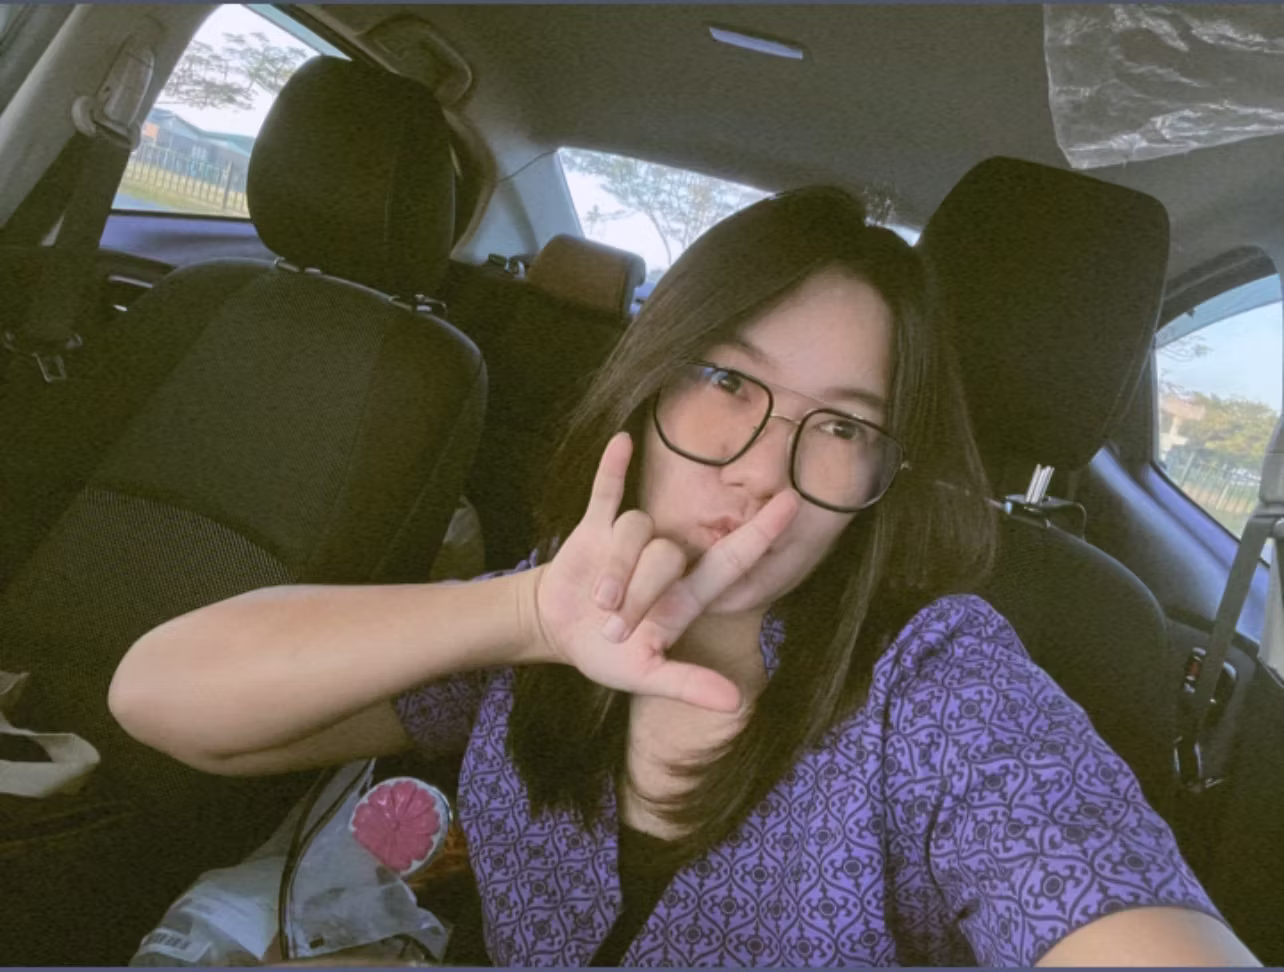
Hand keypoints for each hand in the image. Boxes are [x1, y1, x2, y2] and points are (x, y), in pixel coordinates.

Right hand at [529, 431, 797, 711]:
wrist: (556, 630)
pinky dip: (613, 469)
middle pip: (668, 552)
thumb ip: (688, 685)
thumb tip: (736, 703)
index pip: (732, 559)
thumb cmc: (608, 655)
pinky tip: (623, 441)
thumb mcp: (645, 675)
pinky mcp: (596, 527)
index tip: (793, 502)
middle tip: (613, 626)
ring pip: (635, 531)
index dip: (762, 533)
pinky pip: (608, 492)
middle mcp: (665, 561)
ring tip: (596, 601)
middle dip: (639, 590)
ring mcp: (632, 541)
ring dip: (614, 568)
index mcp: (686, 596)